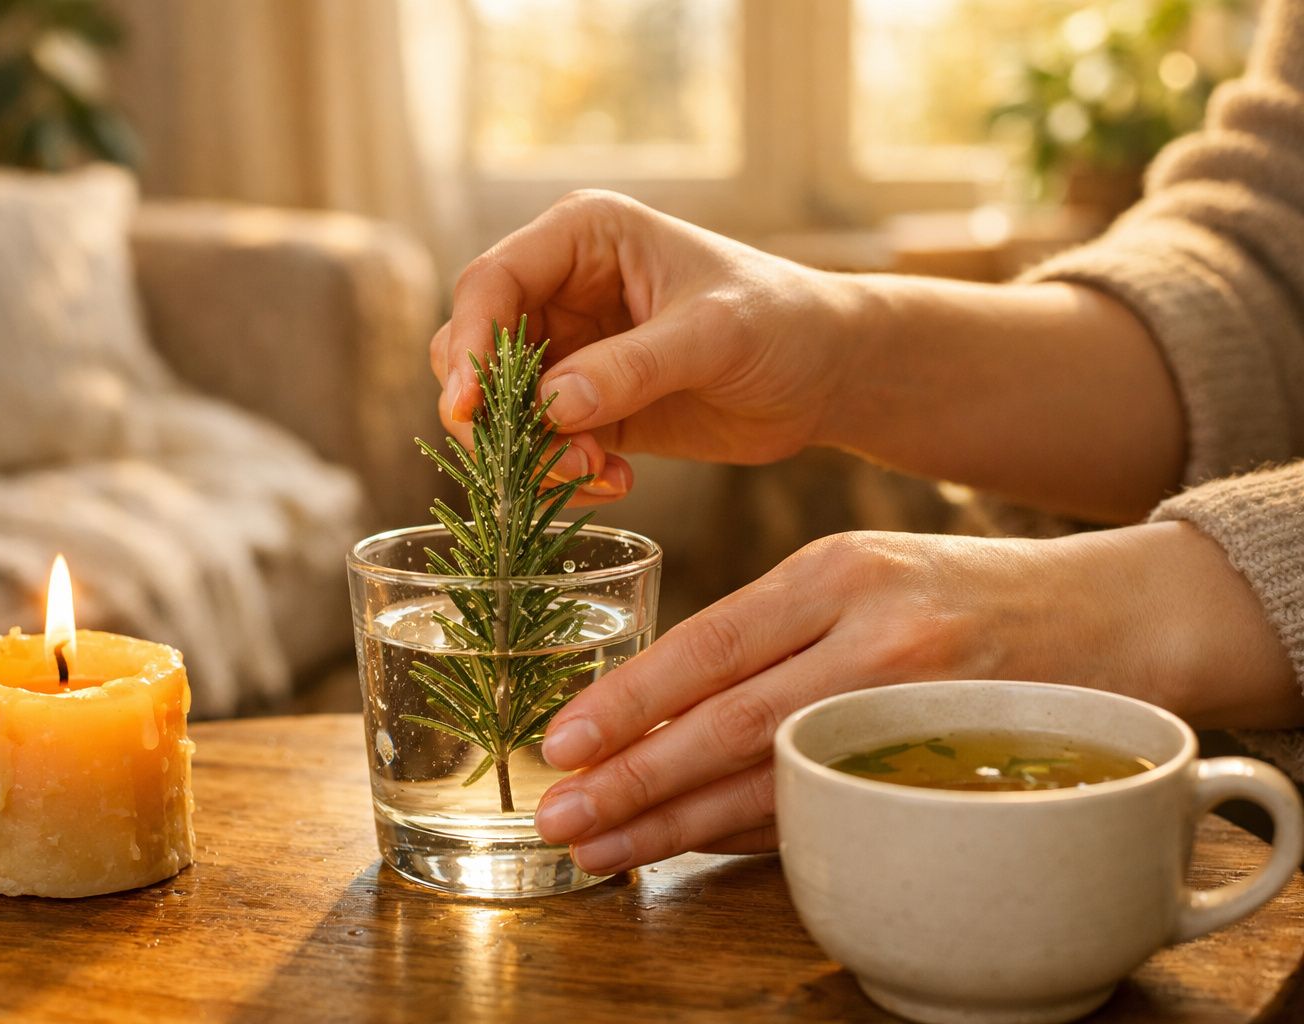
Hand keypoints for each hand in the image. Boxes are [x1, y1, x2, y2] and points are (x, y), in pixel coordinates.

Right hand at [430, 190, 864, 503]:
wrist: (828, 374)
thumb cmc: (783, 322)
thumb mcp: (713, 335)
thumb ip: (633, 367)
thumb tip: (551, 406)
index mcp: (583, 238)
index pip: (491, 283)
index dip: (468, 342)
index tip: (467, 406)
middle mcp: (563, 288)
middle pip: (475, 348)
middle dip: (492, 412)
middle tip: (534, 459)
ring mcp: (571, 350)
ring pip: (500, 407)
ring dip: (532, 452)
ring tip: (595, 475)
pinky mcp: (588, 407)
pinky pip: (541, 445)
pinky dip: (562, 473)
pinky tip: (615, 483)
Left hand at [533, 522, 1300, 873]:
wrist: (1115, 613)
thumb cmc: (964, 592)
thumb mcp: (864, 575)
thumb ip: (774, 634)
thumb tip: (658, 716)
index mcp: (835, 571)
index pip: (709, 646)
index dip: (629, 704)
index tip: (562, 744)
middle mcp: (873, 633)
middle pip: (729, 726)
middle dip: (635, 782)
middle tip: (562, 818)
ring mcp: (920, 705)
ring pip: (774, 780)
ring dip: (680, 824)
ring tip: (604, 849)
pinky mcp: (953, 762)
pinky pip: (832, 807)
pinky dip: (758, 833)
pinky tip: (694, 847)